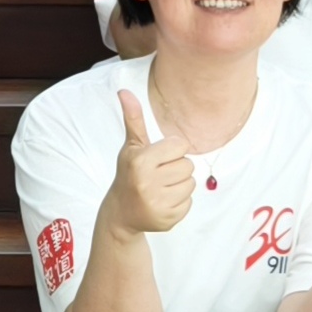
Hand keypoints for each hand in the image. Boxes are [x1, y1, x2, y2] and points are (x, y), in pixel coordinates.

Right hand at [106, 90, 195, 236]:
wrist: (120, 213)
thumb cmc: (129, 173)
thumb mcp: (131, 147)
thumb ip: (133, 119)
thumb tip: (124, 91)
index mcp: (140, 161)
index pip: (180, 146)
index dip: (171, 150)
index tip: (157, 158)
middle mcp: (148, 183)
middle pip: (188, 166)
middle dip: (176, 168)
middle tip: (158, 175)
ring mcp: (158, 204)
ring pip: (191, 184)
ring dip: (179, 185)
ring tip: (160, 188)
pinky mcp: (167, 219)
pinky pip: (189, 202)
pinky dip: (179, 202)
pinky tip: (162, 201)